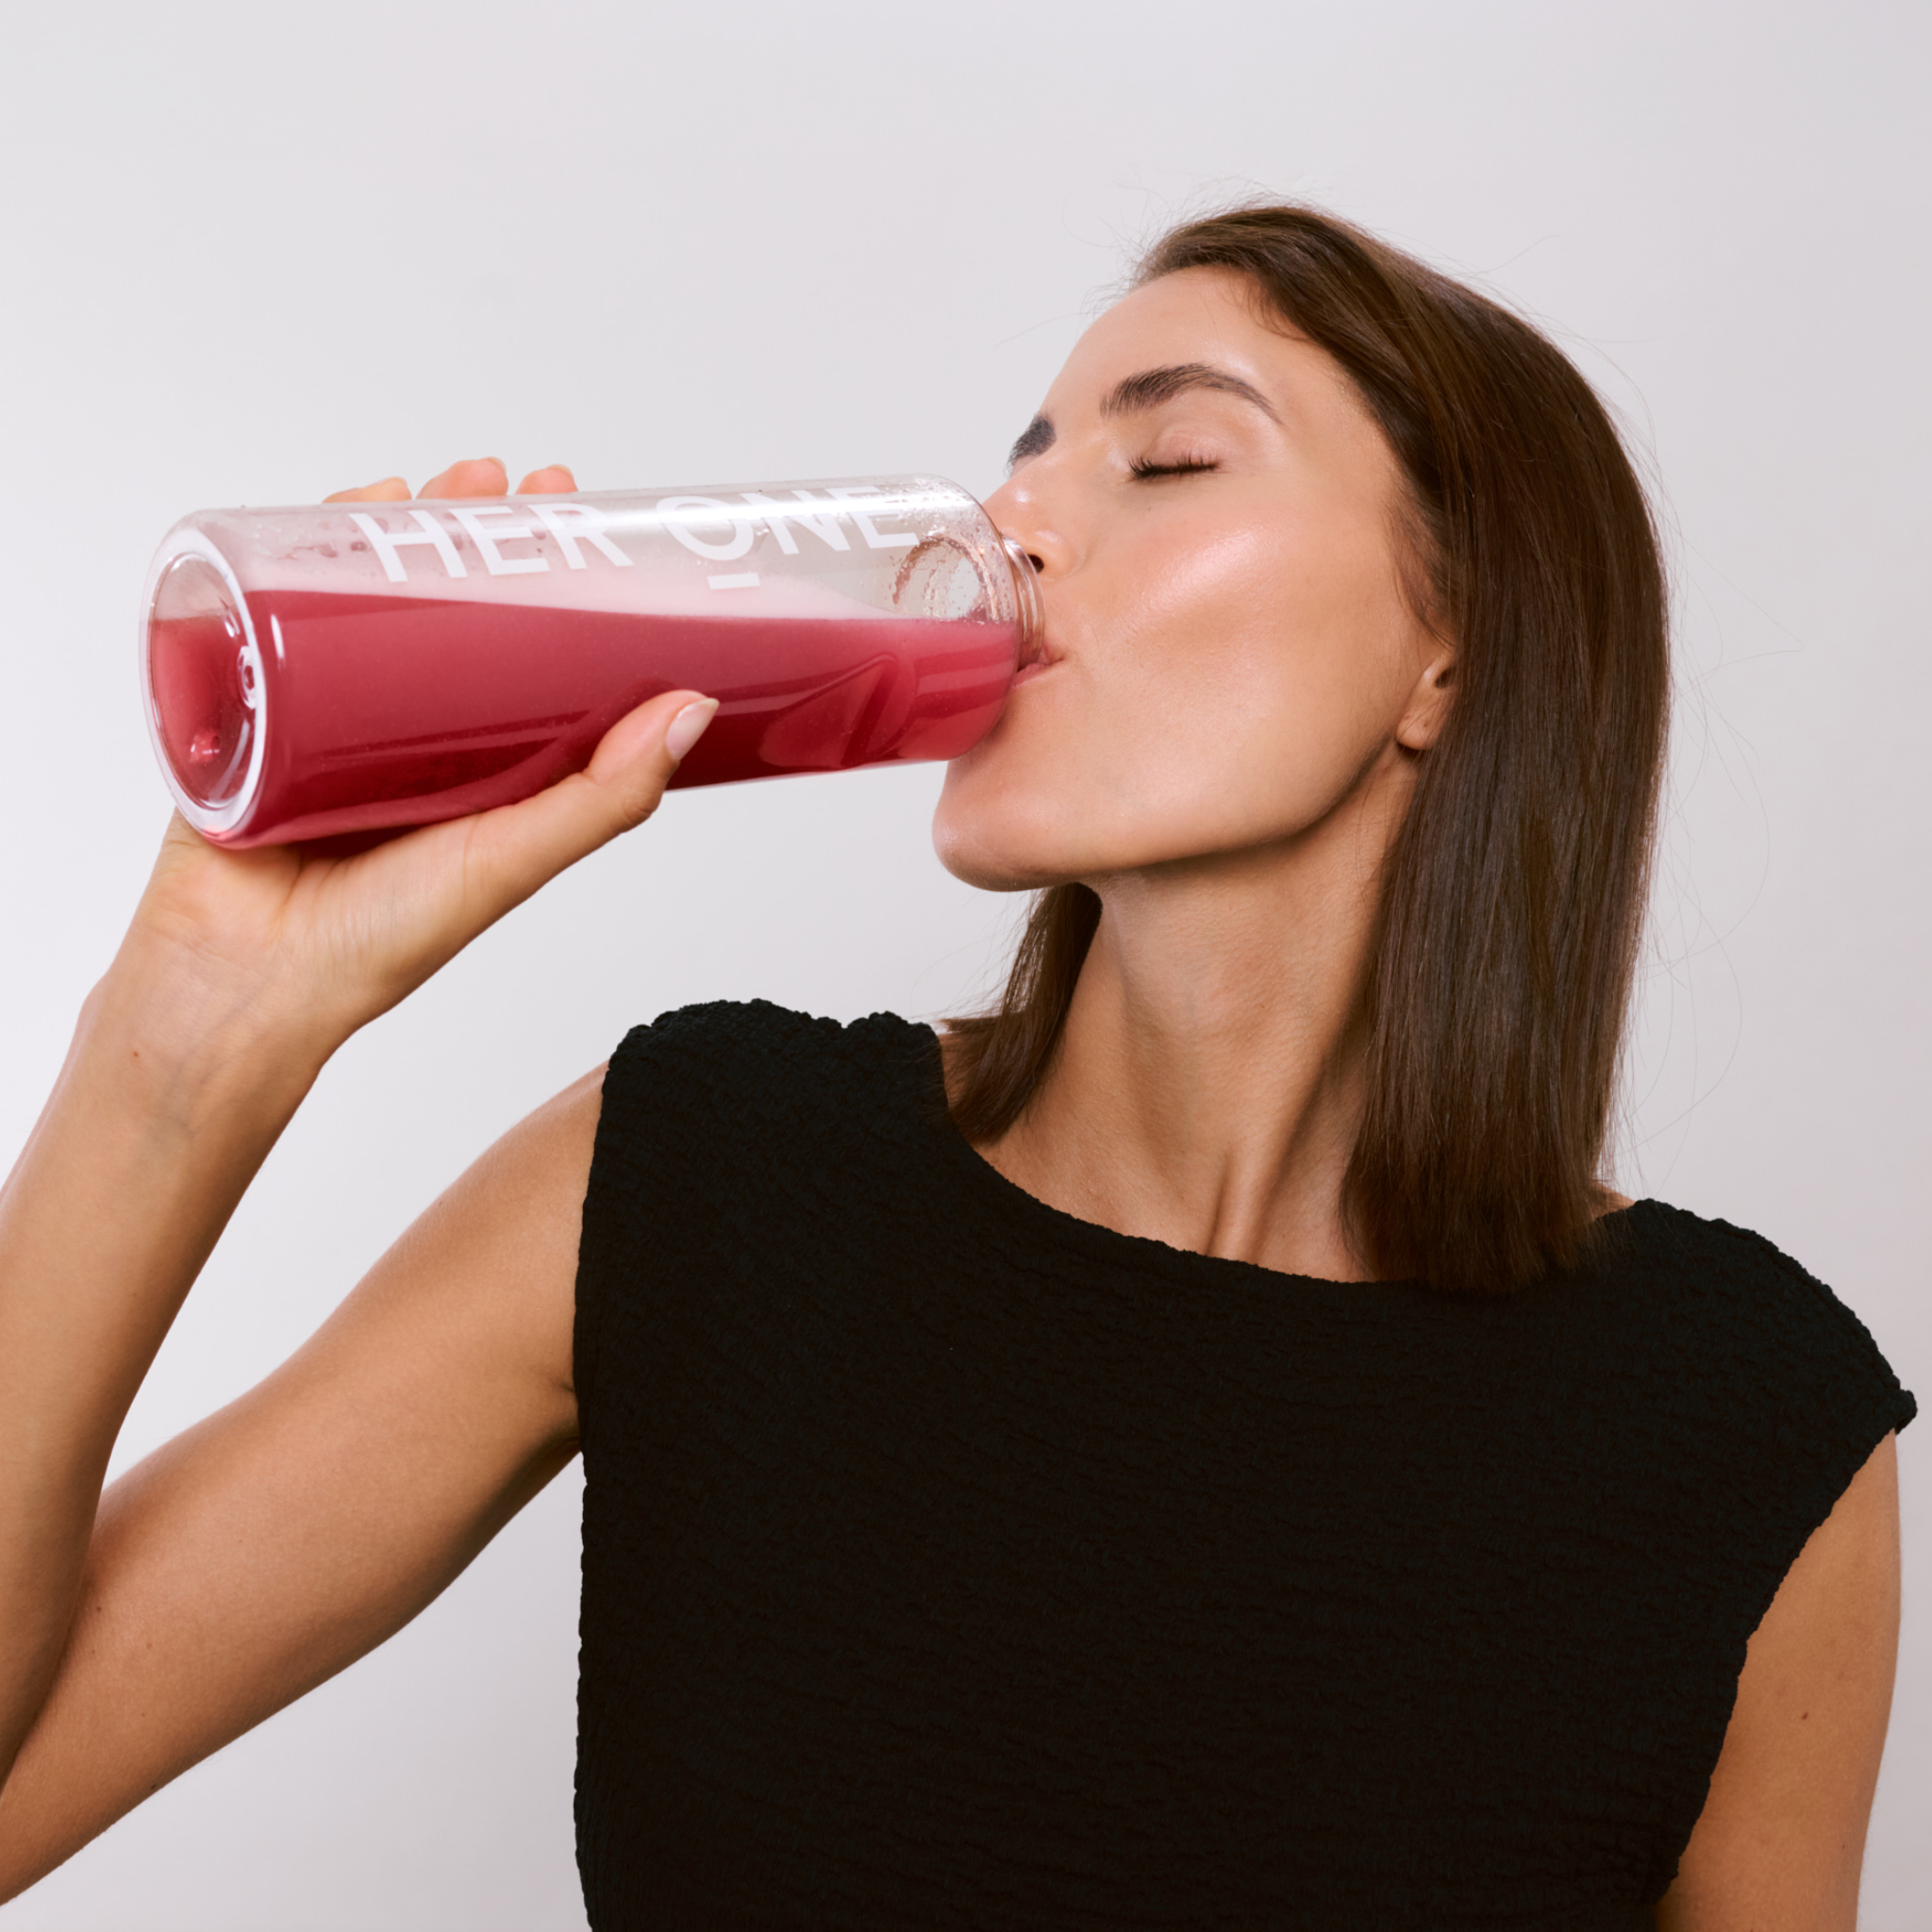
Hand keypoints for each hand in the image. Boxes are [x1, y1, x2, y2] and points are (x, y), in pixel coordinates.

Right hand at [121, 459, 715, 1068]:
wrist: (240, 984)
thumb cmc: (381, 942)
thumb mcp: (514, 859)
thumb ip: (605, 796)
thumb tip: (695, 708)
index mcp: (478, 767)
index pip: (526, 651)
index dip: (552, 582)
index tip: (579, 522)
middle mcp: (408, 737)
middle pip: (443, 609)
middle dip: (470, 534)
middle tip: (508, 482)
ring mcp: (325, 719)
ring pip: (359, 603)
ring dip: (388, 534)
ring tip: (419, 485)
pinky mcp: (250, 713)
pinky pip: (269, 622)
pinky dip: (289, 564)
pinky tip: (318, 521)